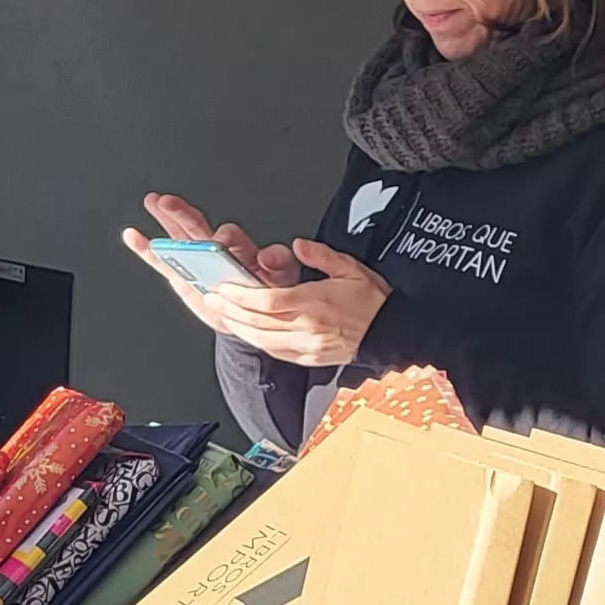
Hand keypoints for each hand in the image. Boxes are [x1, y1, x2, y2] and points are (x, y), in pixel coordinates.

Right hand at [120, 194, 304, 334]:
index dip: (223, 237)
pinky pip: (162, 262)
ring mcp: (196, 261)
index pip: (229, 236)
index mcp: (240, 249)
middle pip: (197, 226)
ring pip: (178, 236)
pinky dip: (147, 249)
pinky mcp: (182, 276)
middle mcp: (215, 249)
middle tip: (167, 202)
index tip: (218, 242)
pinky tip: (133, 235)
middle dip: (182, 214)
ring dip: (165, 219)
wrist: (251, 318)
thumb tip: (269, 254)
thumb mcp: (281, 279)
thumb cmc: (268, 293)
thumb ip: (278, 263)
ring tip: (152, 201)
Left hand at [209, 240, 390, 367]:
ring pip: (263, 340)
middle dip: (231, 310)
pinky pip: (276, 352)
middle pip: (259, 322)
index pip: (269, 302)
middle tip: (213, 299)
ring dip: (240, 327)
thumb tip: (299, 245)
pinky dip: (257, 341)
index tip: (224, 288)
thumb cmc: (373, 302)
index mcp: (315, 303)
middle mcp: (308, 328)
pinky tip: (247, 332)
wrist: (391, 333)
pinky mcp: (309, 359)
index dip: (242, 296)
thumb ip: (322, 255)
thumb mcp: (351, 268)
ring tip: (223, 314)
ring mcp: (307, 347)